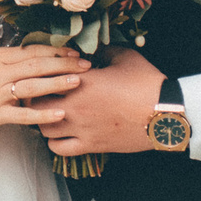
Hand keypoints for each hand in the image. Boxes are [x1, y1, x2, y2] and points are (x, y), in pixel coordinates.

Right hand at [0, 45, 90, 130]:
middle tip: (88, 64)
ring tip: (79, 81)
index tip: (75, 52)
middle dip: (65, 64)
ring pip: (34, 86)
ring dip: (58, 83)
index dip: (56, 52)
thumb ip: (4, 60)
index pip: (33, 51)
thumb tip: (29, 57)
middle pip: (38, 65)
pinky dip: (42, 114)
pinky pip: (22, 115)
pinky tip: (60, 113)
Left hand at [38, 47, 167, 158]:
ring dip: (42, 120)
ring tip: (51, 115)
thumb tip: (93, 51)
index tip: (44, 73)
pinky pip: (59, 149)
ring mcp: (81, 128)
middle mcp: (75, 105)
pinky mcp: (90, 145)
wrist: (164, 114)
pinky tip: (62, 135)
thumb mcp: (124, 57)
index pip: (44, 76)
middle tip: (43, 94)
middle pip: (36, 103)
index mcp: (81, 80)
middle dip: (36, 97)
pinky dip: (55, 143)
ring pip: (43, 128)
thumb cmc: (146, 83)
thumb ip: (103, 52)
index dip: (40, 74)